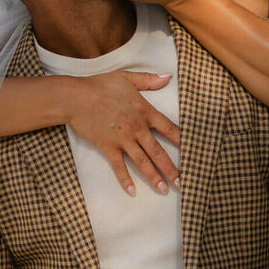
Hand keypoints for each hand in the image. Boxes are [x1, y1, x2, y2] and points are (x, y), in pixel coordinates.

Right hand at [65, 70, 180, 195]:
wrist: (75, 97)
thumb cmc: (100, 85)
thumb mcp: (126, 78)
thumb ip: (149, 79)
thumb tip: (168, 76)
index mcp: (144, 112)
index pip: (169, 129)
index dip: (182, 141)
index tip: (193, 152)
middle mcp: (137, 128)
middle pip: (159, 152)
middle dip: (172, 169)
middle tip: (182, 183)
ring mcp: (123, 140)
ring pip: (143, 162)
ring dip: (155, 177)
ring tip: (165, 190)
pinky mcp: (108, 147)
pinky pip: (119, 166)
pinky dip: (126, 180)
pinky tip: (133, 192)